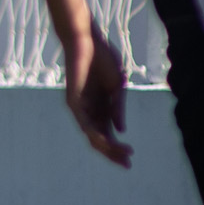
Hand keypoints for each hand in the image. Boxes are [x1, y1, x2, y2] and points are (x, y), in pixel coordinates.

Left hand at [63, 27, 132, 168]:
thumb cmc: (101, 58)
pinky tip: (107, 140)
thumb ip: (117, 107)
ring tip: (123, 154)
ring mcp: (80, 106)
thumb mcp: (116, 86)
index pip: (107, 133)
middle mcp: (89, 110)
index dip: (117, 147)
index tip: (131, 157)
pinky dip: (96, 133)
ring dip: (107, 146)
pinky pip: (84, 122)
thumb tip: (120, 130)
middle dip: (113, 153)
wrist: (86, 39)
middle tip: (127, 165)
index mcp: (100, 107)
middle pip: (99, 138)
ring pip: (92, 134)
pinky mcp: (73, 100)